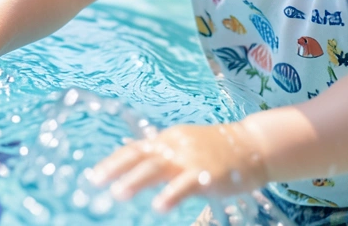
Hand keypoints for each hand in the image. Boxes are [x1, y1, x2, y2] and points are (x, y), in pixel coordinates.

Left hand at [87, 123, 267, 213]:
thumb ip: (160, 153)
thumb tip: (130, 156)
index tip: (93, 176)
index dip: (113, 162)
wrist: (254, 144)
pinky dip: (171, 195)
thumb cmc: (216, 149)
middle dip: (116, 169)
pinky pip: (186, 185)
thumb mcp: (184, 145)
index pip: (135, 149)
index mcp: (168, 140)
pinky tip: (160, 207)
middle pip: (141, 156)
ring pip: (158, 168)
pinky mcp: (208, 173)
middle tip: (96, 182)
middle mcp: (176, 146)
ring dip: (136, 180)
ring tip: (118, 193)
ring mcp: (191, 159)